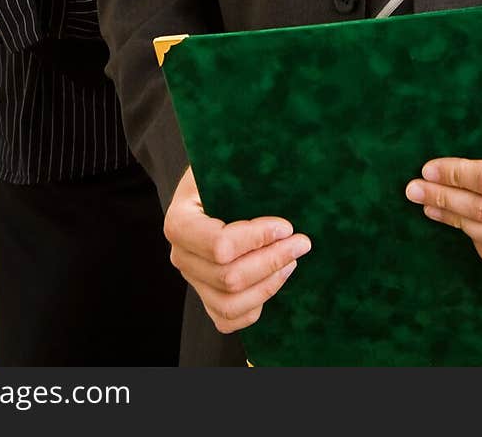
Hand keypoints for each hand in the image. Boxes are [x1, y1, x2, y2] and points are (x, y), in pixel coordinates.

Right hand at [164, 167, 311, 332]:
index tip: (287, 226)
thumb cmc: (219, 171)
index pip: (219, 245)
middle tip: (302, 242)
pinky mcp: (206, 295)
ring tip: (292, 260)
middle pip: (228, 277)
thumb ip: (244, 168)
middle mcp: (180, 255)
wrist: (207, 186)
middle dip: (272, 260)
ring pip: (230, 304)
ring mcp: (192, 279)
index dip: (257, 240)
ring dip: (268, 284)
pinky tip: (276, 278)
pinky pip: (227, 320)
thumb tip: (279, 168)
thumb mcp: (224, 163)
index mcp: (179, 221)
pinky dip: (256, 306)